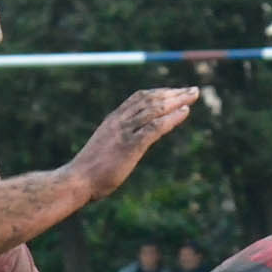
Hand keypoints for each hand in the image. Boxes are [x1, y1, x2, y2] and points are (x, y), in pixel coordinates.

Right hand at [68, 88, 198, 200]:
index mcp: (113, 120)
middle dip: (173, 93)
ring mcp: (124, 132)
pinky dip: (171, 118)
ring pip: (154, 109)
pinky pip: (154, 127)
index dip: (159, 93)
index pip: (139, 98)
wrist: (77, 180)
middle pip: (150, 100)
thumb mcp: (106, 149)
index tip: (175, 92)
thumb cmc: (91, 171)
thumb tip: (128, 148)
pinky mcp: (130, 146)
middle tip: (192, 90)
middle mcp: (119, 121)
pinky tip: (185, 112)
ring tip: (193, 96)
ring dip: (176, 101)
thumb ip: (118, 143)